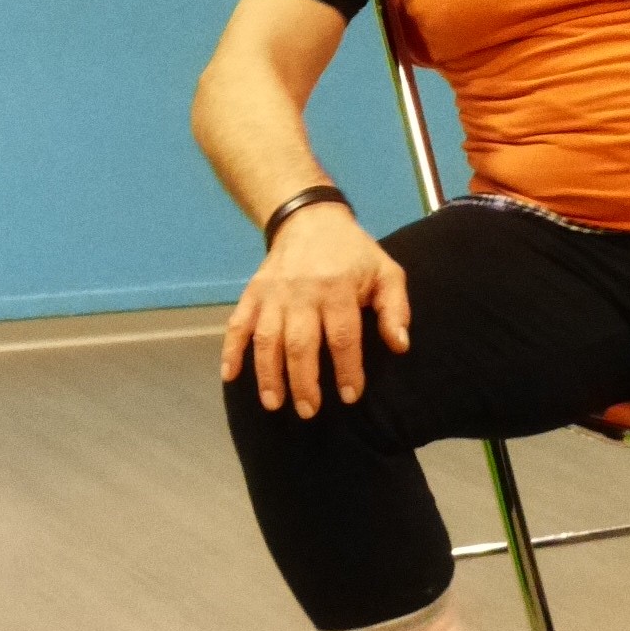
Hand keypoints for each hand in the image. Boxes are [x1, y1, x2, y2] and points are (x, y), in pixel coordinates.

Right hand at [220, 203, 410, 418]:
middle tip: (309, 411)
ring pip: (267, 338)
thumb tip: (399, 346)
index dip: (346, 369)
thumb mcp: (386, 272)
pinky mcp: (252, 293)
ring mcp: (273, 293)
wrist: (309, 219)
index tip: (350, 396)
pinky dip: (231, 350)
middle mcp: (302, 292)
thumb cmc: (353, 254)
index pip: (342, 336)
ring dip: (267, 374)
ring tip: (274, 403)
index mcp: (338, 288)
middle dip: (304, 381)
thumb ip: (395, 309)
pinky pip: (237, 323)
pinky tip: (230, 376)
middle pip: (300, 343)